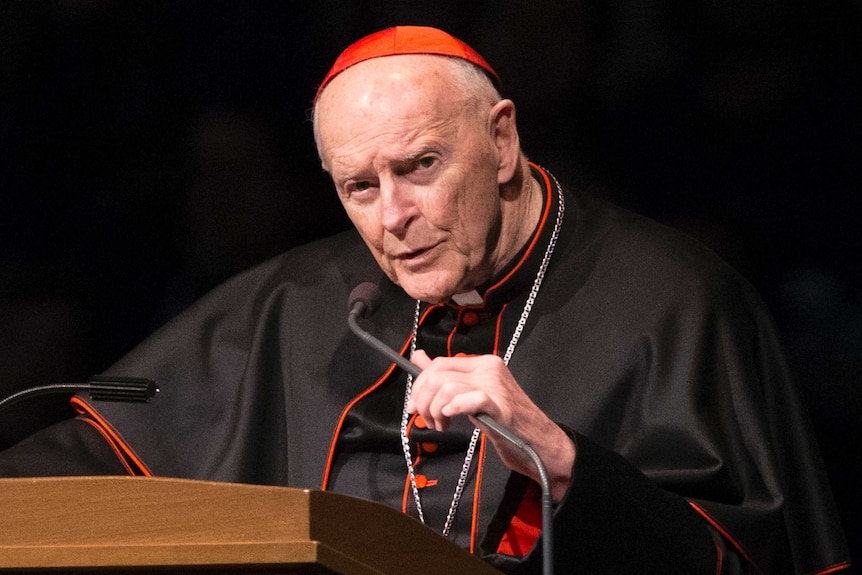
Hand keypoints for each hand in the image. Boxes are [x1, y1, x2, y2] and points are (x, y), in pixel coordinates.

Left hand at [407, 350, 574, 499]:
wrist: (539, 443)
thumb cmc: (505, 422)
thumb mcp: (471, 396)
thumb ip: (446, 377)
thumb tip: (418, 358)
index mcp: (483, 364)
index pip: (439, 364)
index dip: (420, 385)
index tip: (414, 406)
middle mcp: (489, 369)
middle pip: (438, 374)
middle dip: (422, 400)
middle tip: (426, 419)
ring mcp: (496, 386)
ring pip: (447, 387)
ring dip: (435, 411)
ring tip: (442, 425)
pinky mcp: (501, 406)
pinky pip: (469, 399)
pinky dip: (453, 408)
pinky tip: (452, 418)